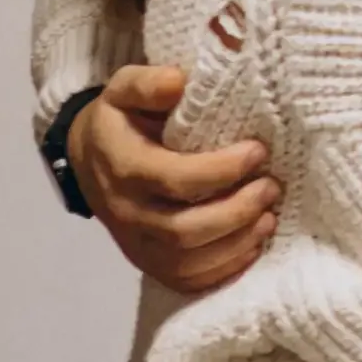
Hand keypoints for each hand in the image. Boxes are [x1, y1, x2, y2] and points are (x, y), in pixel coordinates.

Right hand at [74, 63, 278, 292]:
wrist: (90, 158)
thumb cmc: (121, 120)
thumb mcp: (124, 89)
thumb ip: (148, 83)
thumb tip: (177, 81)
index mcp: (122, 167)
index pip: (174, 179)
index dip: (221, 170)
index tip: (258, 151)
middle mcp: (126, 212)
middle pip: (183, 230)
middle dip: (237, 212)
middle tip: (272, 187)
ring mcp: (136, 243)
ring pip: (187, 261)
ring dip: (236, 243)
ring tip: (270, 216)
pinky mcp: (148, 262)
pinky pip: (186, 280)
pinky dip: (224, 269)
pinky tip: (253, 244)